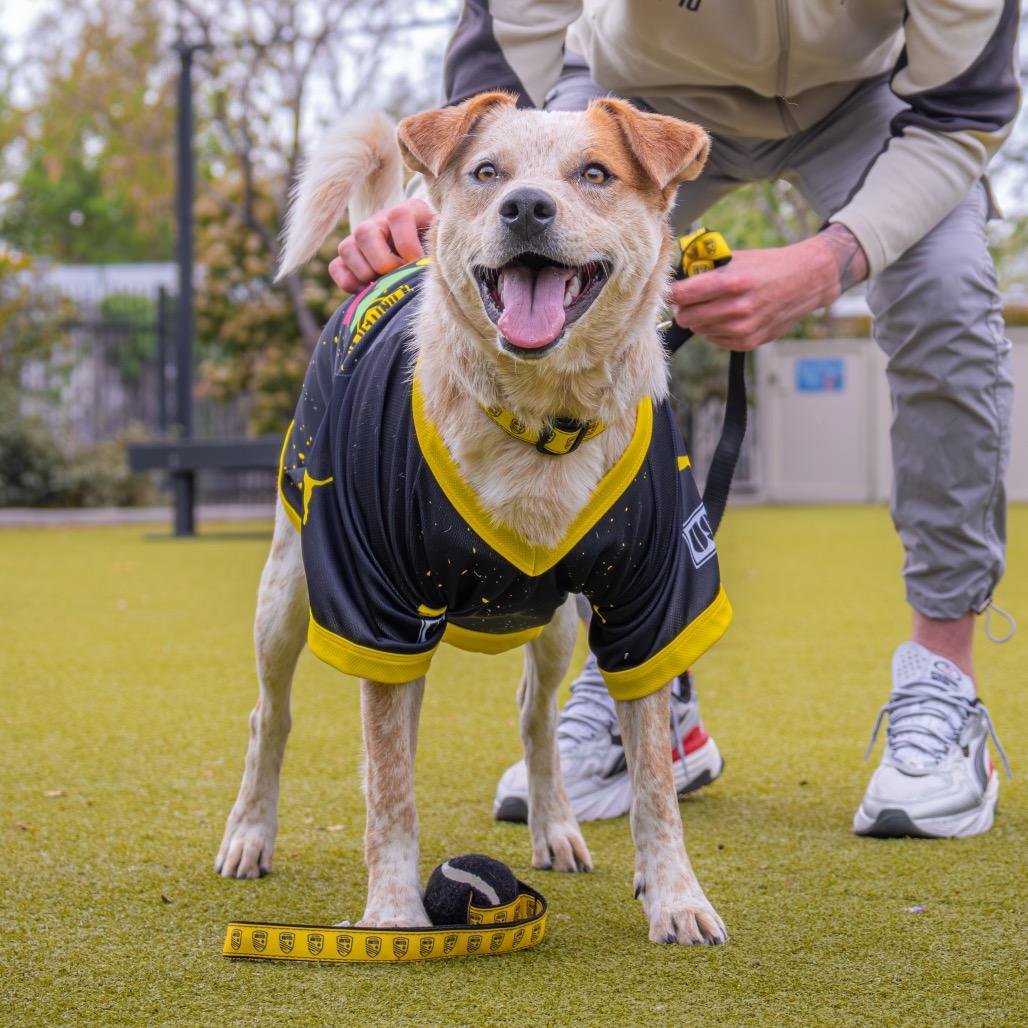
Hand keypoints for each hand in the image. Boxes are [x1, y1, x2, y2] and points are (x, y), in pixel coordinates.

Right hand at [328, 198, 435, 292]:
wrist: (429, 261)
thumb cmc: (439, 253)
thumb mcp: (444, 245)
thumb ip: (439, 247)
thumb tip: (432, 264)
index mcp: (407, 212)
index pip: (398, 216)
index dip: (407, 243)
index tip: (417, 262)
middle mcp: (380, 221)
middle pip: (364, 232)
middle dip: (382, 262)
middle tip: (397, 275)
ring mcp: (362, 239)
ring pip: (347, 248)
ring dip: (365, 273)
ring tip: (384, 284)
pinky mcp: (350, 259)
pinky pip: (336, 267)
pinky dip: (349, 282)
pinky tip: (368, 291)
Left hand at [670, 224, 867, 349]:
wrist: (806, 281)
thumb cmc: (767, 266)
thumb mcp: (736, 258)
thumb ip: (707, 268)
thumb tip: (677, 277)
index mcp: (731, 281)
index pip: (681, 294)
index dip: (672, 292)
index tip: (671, 290)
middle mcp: (737, 308)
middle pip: (686, 316)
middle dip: (683, 307)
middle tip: (689, 300)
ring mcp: (743, 328)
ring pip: (699, 329)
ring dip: (699, 318)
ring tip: (713, 305)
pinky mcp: (749, 341)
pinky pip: (714, 339)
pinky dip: (714, 329)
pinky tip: (726, 316)